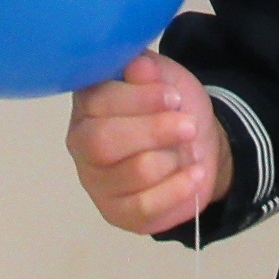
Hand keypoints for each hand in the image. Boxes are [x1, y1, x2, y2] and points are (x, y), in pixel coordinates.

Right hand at [67, 52, 231, 234]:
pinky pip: (144, 206)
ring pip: (131, 173)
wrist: (196, 145)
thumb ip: (150, 69)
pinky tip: (194, 175)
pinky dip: (177, 189)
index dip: (139, 99)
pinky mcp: (116, 212)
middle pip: (103, 142)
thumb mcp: (166, 77)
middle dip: (154, 132)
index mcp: (88, 103)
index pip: (98, 101)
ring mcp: (96, 181)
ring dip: (172, 159)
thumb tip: (138, 66)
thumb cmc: (172, 106)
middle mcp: (82, 142)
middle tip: (189, 126)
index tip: (173, 97)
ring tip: (191, 150)